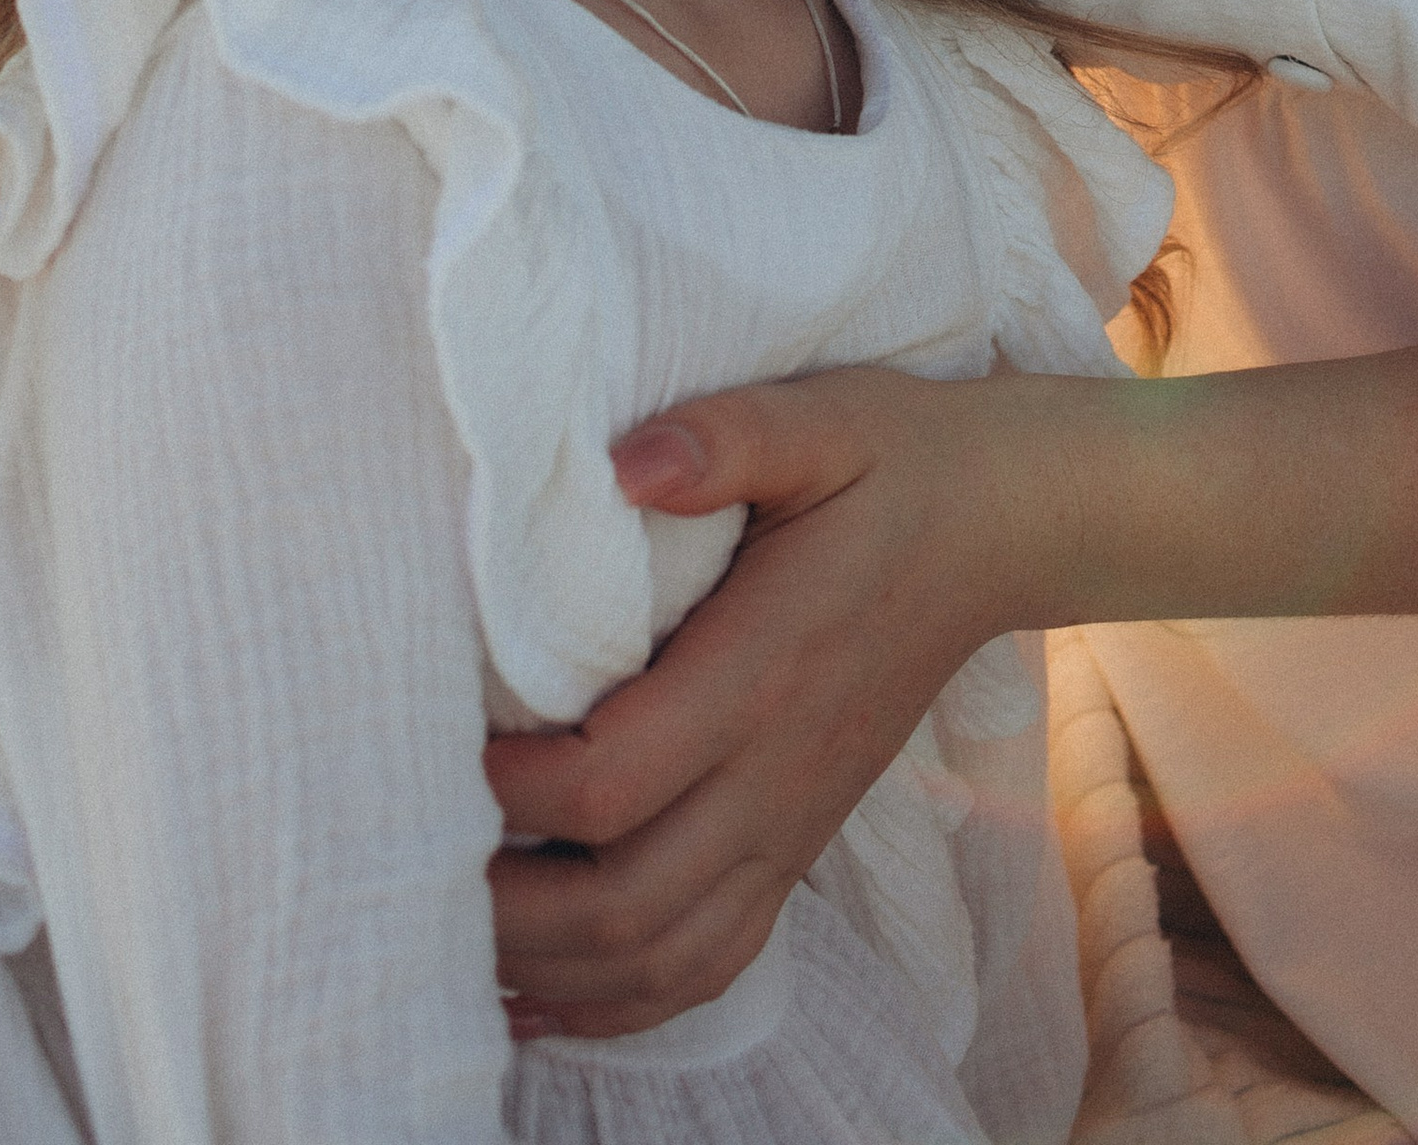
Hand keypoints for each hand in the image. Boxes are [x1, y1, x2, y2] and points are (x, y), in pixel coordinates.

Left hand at [485, 365, 1065, 1036]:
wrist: (1003, 525)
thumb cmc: (897, 462)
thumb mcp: (821, 417)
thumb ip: (724, 438)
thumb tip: (621, 465)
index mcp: (764, 674)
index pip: (610, 783)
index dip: (508, 786)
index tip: (447, 737)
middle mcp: (777, 777)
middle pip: (621, 906)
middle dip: (502, 904)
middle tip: (414, 848)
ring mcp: (791, 825)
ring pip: (659, 961)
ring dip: (549, 968)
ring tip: (455, 929)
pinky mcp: (797, 845)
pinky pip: (709, 965)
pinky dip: (619, 1000)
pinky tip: (542, 991)